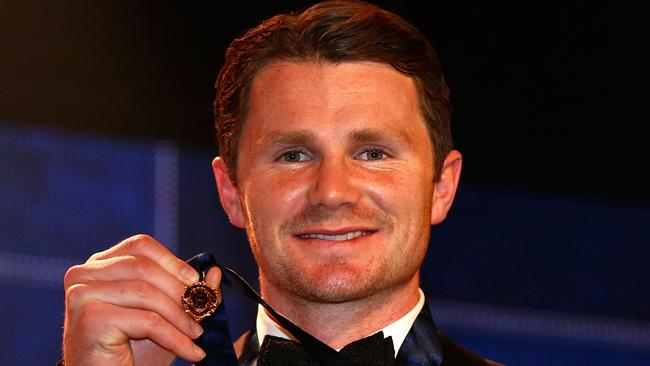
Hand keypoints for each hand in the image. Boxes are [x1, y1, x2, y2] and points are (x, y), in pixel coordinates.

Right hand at [62, 234, 221, 364]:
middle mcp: (83, 274)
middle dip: (179, 291)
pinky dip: (175, 337)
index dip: (171, 261)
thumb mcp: (164, 316)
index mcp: (99, 265)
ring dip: (180, 317)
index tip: (195, 281)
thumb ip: (187, 293)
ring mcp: (83, 294)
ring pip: (146, 293)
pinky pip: (146, 321)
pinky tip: (190, 352)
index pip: (140, 246)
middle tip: (201, 313)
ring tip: (197, 335)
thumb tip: (215, 272)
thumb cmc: (131, 349)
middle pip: (144, 268)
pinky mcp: (90, 318)